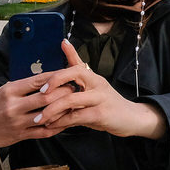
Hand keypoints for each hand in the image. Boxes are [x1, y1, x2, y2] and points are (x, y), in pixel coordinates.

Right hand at [0, 72, 73, 159]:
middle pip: (46, 97)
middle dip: (63, 92)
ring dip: (63, 109)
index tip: (67, 74)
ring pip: (47, 115)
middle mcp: (14, 106)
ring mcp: (18, 122)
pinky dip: (56, 126)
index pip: (38, 80)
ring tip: (73, 103)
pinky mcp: (21, 136)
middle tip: (74, 88)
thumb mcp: (4, 91)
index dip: (56, 77)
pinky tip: (65, 121)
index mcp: (10, 90)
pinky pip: (43, 131)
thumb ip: (24, 86)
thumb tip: (48, 78)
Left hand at [36, 39, 166, 139]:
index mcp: (93, 76)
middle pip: (74, 76)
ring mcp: (100, 99)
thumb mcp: (93, 84)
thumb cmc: (106, 101)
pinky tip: (52, 126)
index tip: (43, 86)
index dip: (58, 75)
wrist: (130, 117)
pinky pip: (77, 117)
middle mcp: (98, 84)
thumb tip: (64, 42)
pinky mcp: (101, 114)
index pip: (76, 67)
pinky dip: (61, 122)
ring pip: (72, 99)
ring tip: (40, 118)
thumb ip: (77, 66)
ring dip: (52, 110)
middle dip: (53, 87)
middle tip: (39, 97)